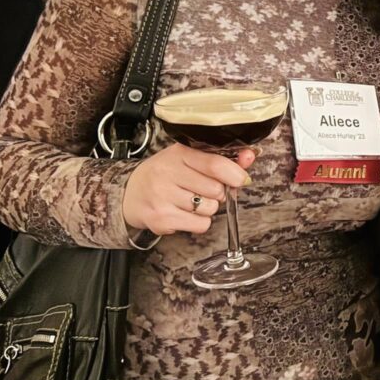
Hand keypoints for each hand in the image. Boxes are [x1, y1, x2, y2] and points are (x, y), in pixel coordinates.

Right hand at [122, 143, 255, 235]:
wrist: (130, 193)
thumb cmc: (166, 174)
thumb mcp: (189, 159)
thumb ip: (221, 159)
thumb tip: (250, 157)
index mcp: (179, 154)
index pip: (215, 164)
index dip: (235, 173)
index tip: (241, 178)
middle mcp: (168, 174)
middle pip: (216, 189)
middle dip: (217, 192)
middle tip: (202, 188)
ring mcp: (163, 197)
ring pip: (210, 209)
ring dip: (207, 207)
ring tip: (189, 200)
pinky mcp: (161, 219)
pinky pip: (200, 225)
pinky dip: (198, 222)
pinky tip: (183, 213)